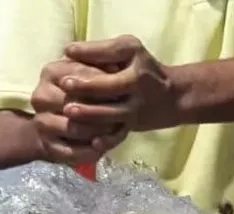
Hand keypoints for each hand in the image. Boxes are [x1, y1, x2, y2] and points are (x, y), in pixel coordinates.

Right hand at [31, 58, 127, 165]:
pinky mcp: (47, 146)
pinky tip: (102, 147)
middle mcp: (41, 96)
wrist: (55, 122)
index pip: (82, 77)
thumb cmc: (81, 92)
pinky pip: (72, 152)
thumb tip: (116, 68)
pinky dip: (90, 151)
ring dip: (99, 131)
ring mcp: (42, 122)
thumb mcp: (89, 73)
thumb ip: (101, 67)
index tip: (122, 89)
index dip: (104, 84)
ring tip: (115, 128)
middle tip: (122, 113)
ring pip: (75, 128)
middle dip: (102, 109)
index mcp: (51, 72)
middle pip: (77, 103)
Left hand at [60, 35, 177, 132]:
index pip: (112, 55)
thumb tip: (68, 51)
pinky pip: (120, 135)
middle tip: (64, 87)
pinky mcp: (133, 125)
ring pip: (114, 114)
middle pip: (113, 87)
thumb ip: (100, 50)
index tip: (67, 59)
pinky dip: (107, 140)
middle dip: (88, 87)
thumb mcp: (126, 50)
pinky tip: (92, 142)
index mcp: (135, 60)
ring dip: (91, 114)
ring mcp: (136, 107)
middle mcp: (139, 84)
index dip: (90, 59)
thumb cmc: (139, 67)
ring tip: (68, 111)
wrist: (169, 96)